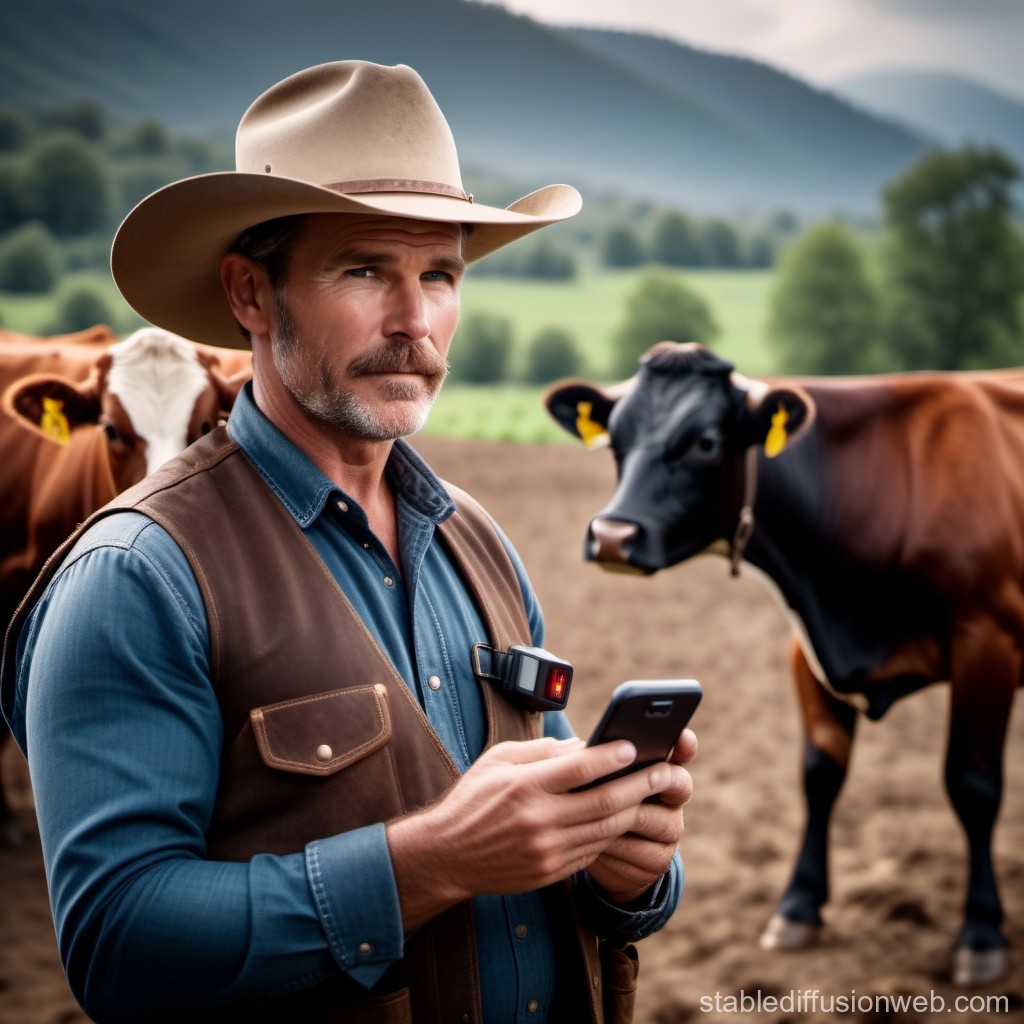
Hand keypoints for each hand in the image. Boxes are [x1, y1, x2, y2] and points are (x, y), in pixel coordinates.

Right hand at [386, 735, 688, 931]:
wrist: (447, 855)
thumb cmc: (473, 800)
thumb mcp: (499, 761)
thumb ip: (543, 751)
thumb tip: (585, 744)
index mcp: (524, 787)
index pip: (580, 768)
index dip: (612, 756)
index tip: (634, 745)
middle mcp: (538, 821)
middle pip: (605, 801)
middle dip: (640, 784)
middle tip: (664, 771)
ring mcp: (547, 851)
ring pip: (606, 829)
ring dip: (634, 809)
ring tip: (653, 793)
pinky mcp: (552, 872)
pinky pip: (593, 850)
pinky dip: (612, 832)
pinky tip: (624, 817)